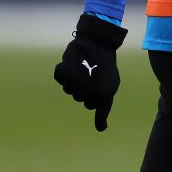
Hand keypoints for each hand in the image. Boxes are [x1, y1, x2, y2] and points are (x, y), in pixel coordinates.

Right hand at [53, 13, 127, 131]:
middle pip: (78, 98)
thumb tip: (101, 129)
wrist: (98, 42)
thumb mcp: (110, 88)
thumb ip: (104, 109)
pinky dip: (65, 72)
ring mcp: (73, 82)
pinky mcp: (63, 73)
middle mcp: (86, 92)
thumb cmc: (105, 66)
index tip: (99, 81)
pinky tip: (74, 64)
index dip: (94, 93)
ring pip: (69, 89)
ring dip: (74, 80)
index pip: (90, 106)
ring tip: (84, 67)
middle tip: (92, 72)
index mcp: (100, 97)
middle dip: (84, 87)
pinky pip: (60, 78)